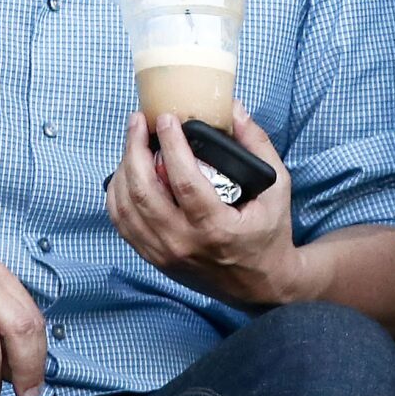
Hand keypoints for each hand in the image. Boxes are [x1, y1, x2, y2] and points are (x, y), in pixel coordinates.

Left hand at [107, 102, 305, 306]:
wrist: (261, 286)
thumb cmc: (270, 234)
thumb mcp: (277, 188)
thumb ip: (257, 146)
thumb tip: (234, 110)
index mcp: (216, 227)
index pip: (184, 181)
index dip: (171, 145)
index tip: (166, 118)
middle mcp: (184, 243)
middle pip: (143, 192)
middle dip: (134, 149)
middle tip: (138, 121)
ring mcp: (164, 253)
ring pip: (125, 207)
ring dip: (122, 168)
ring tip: (131, 142)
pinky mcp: (154, 258)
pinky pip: (122, 224)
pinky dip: (117, 194)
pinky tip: (126, 172)